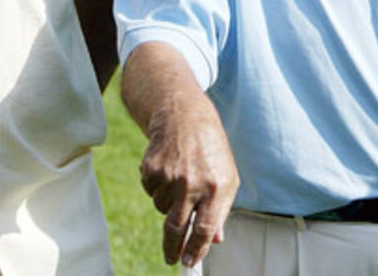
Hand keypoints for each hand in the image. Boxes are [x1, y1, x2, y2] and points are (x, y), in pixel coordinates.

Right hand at [140, 99, 239, 266]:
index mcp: (217, 186)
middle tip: (171, 258)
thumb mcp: (227, 177)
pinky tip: (167, 169)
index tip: (190, 262)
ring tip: (179, 180)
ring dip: (168, 204)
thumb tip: (216, 240)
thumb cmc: (210, 150)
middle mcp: (193, 182)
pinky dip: (156, 187)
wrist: (185, 116)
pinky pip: (150, 192)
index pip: (206, 228)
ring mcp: (170, 176)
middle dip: (172, 248)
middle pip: (177, 228)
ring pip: (162, 209)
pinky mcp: (151, 169)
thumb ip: (222, 209)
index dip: (197, 249)